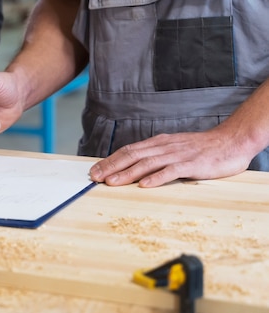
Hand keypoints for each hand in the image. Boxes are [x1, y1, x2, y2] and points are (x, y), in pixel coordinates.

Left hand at [88, 129, 252, 186]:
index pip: (128, 151)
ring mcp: (177, 155)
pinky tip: (145, 185)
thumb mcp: (173, 148)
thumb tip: (134, 168)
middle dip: (111, 167)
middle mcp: (164, 147)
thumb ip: (155, 156)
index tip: (94, 170)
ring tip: (112, 182)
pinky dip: (157, 178)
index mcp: (158, 143)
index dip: (110, 160)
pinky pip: (172, 171)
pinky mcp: (192, 164)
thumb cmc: (201, 149)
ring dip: (127, 173)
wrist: (231, 141)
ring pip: (147, 163)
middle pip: (132, 156)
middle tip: (95, 177)